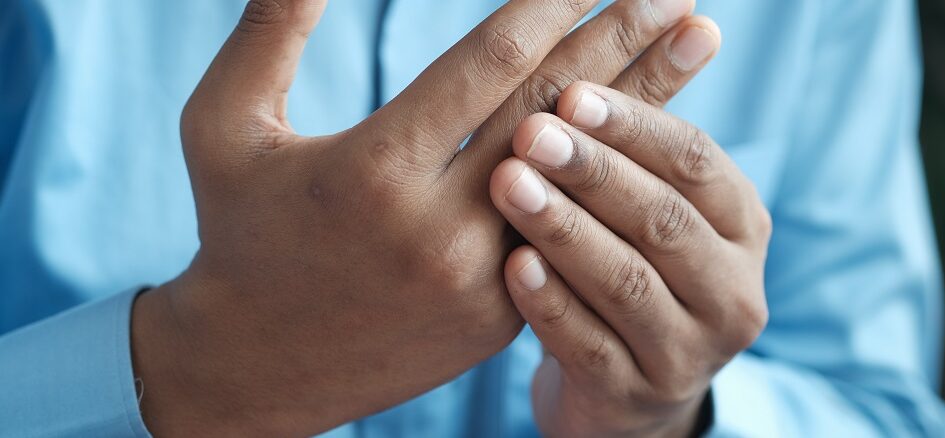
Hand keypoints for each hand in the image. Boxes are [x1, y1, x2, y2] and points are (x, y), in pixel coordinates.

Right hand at [130, 0, 701, 434]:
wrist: (258, 361)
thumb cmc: (237, 232)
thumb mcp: (222, 124)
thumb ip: (268, 30)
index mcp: (372, 170)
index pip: (489, 63)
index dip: (552, 2)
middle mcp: (437, 226)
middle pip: (555, 110)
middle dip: (624, 37)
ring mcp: (479, 277)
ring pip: (582, 173)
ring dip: (646, 102)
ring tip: (698, 41)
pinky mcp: (500, 312)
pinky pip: (571, 228)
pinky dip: (613, 174)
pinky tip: (652, 130)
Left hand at [490, 19, 771, 436]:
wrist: (629, 387)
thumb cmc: (633, 266)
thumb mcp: (654, 205)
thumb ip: (649, 135)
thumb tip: (681, 13)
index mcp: (743, 226)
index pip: (697, 163)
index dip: (637, 125)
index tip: (572, 93)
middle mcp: (733, 291)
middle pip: (664, 220)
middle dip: (595, 172)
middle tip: (531, 133)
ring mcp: (688, 353)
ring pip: (628, 283)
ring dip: (567, 228)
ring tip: (510, 185)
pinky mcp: (635, 397)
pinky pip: (590, 348)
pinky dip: (552, 303)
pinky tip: (512, 265)